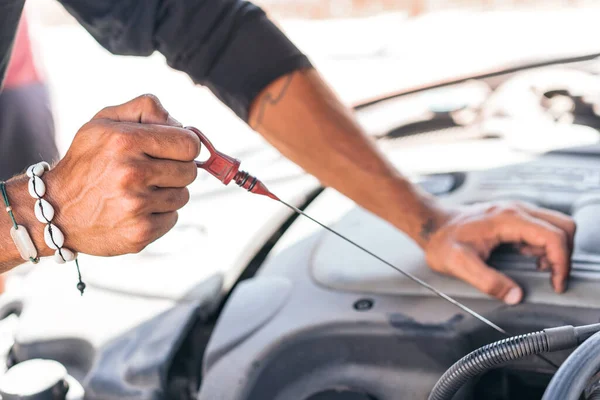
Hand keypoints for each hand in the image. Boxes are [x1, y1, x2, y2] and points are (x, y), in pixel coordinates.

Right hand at [42, 94, 200, 255]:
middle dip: (175, 169)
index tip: (173, 150)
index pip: (189, 144)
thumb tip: (183, 125)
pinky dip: (160, 214)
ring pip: (183, 196)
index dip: (185, 146)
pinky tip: (135, 210)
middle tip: (150, 171)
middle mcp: (131, 173)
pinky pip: (173, 218)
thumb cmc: (87, 162)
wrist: (55, 211)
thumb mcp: (105, 121)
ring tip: (138, 191)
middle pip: (190, 171)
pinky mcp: (140, 232)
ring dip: (167, 193)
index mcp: (125, 141)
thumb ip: (146, 109)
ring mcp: (136, 206)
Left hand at [423, 202, 575, 304]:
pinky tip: (528, 259)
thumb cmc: (442, 241)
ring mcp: (515, 211)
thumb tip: (514, 296)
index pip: (553, 235)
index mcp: (507, 219)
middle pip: (562, 226)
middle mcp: (516, 210)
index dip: (561, 262)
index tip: (555, 283)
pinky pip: (542, 228)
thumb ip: (487, 281)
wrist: (431, 225)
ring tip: (537, 268)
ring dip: (554, 250)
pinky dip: (544, 246)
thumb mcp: (459, 265)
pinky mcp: (513, 217)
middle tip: (551, 276)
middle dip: (563, 254)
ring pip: (555, 226)